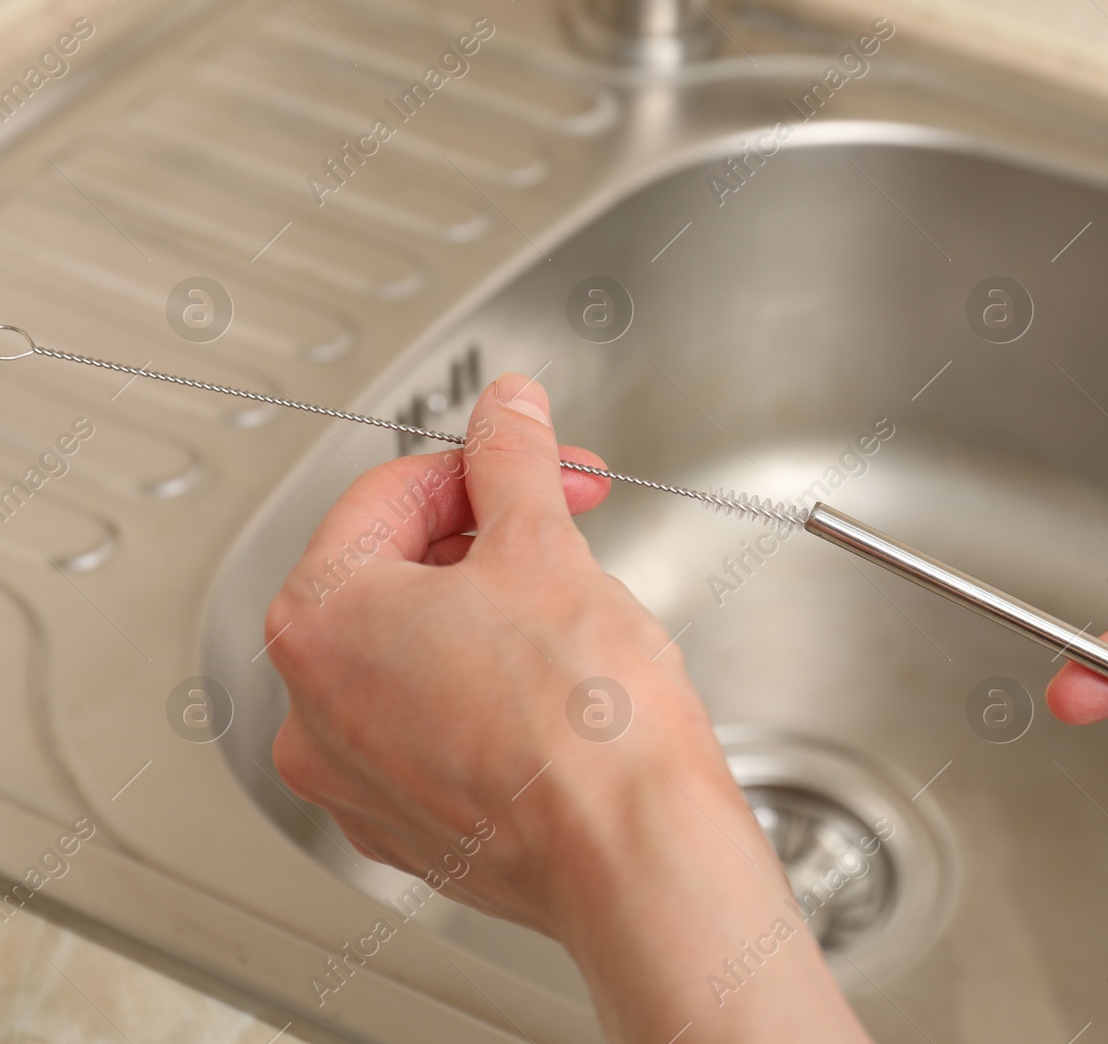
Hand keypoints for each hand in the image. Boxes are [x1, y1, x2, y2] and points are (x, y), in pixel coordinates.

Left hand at [265, 375, 867, 1042]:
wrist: (635, 854)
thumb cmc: (584, 726)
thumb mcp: (545, 548)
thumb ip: (512, 460)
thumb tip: (504, 411)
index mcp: (322, 623)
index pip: (387, 496)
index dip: (479, 467)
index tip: (536, 465)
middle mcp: (313, 711)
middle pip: (396, 575)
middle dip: (488, 538)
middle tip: (566, 528)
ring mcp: (358, 782)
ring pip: (417, 657)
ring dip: (488, 616)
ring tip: (569, 621)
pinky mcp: (411, 829)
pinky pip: (435, 732)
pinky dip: (485, 697)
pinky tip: (554, 697)